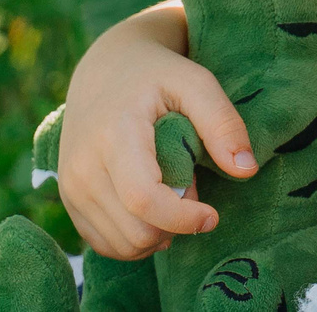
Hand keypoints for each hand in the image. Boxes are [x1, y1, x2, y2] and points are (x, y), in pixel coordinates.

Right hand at [57, 1, 258, 259]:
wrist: (103, 72)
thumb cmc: (156, 76)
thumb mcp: (196, 83)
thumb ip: (223, 123)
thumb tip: (246, 170)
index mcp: (115, 135)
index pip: (144, 200)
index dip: (182, 219)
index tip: (212, 215)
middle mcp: (83, 167)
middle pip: (136, 231)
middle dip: (175, 224)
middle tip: (189, 187)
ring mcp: (70, 187)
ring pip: (122, 245)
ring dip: (157, 233)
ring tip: (170, 193)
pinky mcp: (69, 201)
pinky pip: (105, 245)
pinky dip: (136, 239)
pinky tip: (151, 209)